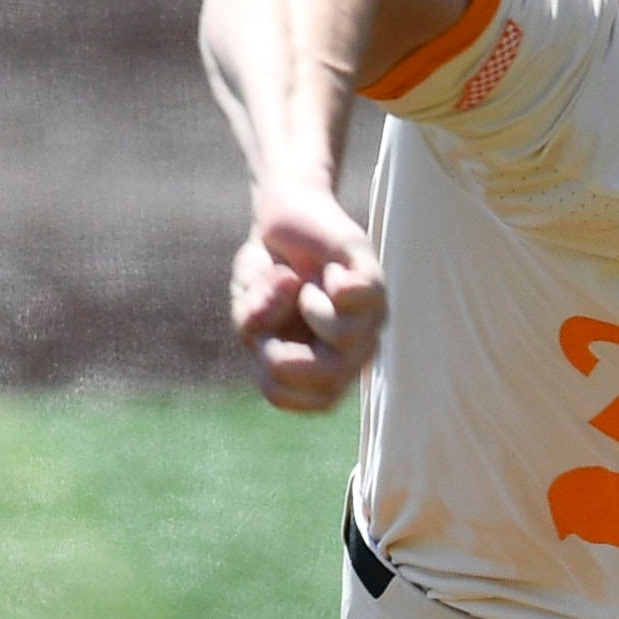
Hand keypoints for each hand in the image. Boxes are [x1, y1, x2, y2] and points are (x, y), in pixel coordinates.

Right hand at [228, 179, 387, 412]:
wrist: (284, 217)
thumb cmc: (269, 270)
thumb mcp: (245, 304)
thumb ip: (252, 319)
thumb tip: (291, 293)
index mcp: (325, 364)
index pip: (317, 402)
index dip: (277, 378)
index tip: (261, 346)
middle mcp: (354, 347)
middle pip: (332, 382)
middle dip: (283, 357)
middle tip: (270, 322)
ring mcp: (369, 316)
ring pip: (348, 339)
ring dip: (308, 309)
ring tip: (302, 287)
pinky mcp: (373, 279)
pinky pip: (362, 298)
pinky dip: (332, 284)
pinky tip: (330, 271)